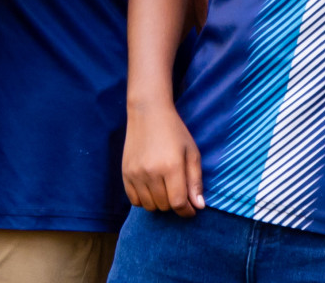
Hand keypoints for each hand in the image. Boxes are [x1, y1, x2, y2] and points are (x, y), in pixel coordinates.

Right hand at [122, 101, 204, 216]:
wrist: (148, 113)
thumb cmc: (174, 132)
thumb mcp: (192, 152)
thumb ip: (195, 181)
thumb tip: (199, 206)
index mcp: (171, 167)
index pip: (178, 203)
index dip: (187, 211)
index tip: (191, 209)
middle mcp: (151, 172)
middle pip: (164, 206)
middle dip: (175, 204)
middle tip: (178, 192)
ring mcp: (135, 173)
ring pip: (149, 206)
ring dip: (160, 203)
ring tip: (165, 190)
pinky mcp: (125, 173)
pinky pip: (134, 200)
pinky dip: (144, 200)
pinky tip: (151, 189)